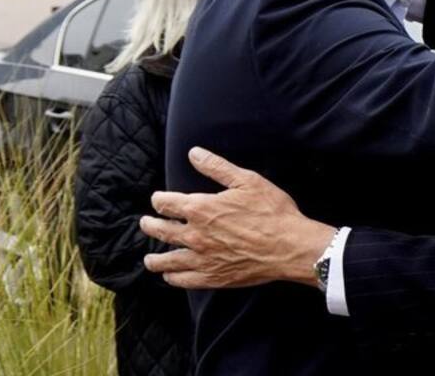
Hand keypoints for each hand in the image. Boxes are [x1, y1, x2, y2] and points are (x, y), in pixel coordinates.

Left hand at [139, 147, 335, 288]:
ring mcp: (202, 259)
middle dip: (150, 225)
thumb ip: (217, 167)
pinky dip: (172, 278)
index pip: (167, 203)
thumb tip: (194, 153)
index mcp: (201, 209)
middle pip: (161, 231)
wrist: (289, 246)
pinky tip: (170, 276)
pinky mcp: (212, 278)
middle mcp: (195, 235)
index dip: (159, 200)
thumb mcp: (247, 180)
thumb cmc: (271, 211)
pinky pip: (183, 280)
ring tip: (150, 257)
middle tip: (146, 223)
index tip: (157, 200)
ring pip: (167, 260)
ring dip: (155, 258)